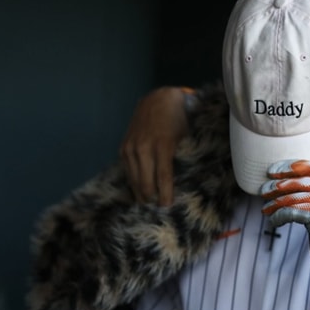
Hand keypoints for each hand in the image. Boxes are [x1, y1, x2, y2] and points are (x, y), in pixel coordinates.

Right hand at [119, 86, 189, 205]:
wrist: (158, 99)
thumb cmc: (178, 119)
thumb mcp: (185, 137)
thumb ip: (183, 157)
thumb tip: (184, 180)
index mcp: (162, 145)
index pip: (163, 177)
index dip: (165, 195)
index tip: (167, 206)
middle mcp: (143, 148)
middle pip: (145, 182)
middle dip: (151, 198)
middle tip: (157, 210)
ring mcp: (130, 147)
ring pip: (133, 179)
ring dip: (140, 193)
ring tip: (147, 205)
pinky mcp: (123, 147)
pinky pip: (127, 170)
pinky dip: (133, 181)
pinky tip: (138, 190)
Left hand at [261, 160, 309, 300]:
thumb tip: (292, 178)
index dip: (290, 167)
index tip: (273, 171)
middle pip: (301, 181)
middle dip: (278, 185)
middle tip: (263, 190)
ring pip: (294, 197)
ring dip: (275, 202)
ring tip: (265, 207)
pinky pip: (291, 212)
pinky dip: (279, 216)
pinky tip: (273, 220)